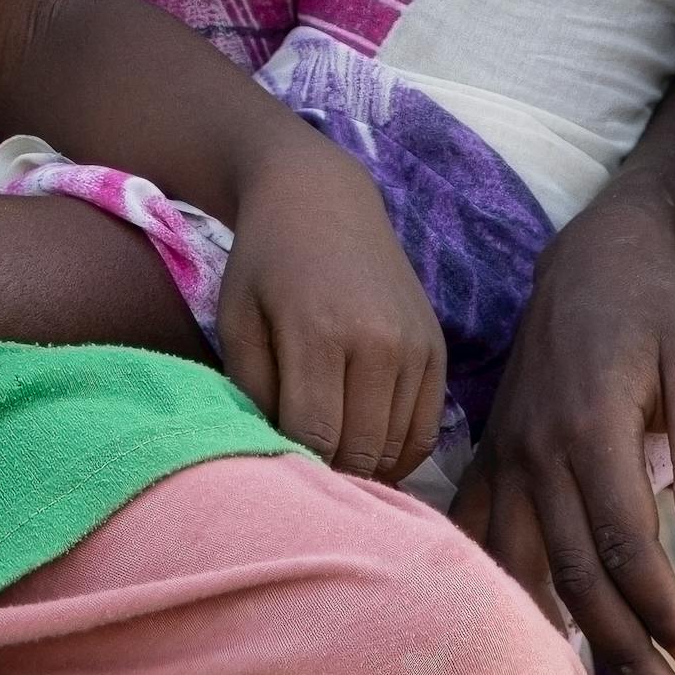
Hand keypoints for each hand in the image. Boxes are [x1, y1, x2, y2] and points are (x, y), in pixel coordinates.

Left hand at [209, 137, 445, 483]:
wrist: (322, 200)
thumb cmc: (264, 264)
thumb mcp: (237, 322)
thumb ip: (252, 394)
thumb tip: (278, 457)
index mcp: (319, 333)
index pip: (315, 437)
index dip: (295, 466)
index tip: (276, 468)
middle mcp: (378, 343)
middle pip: (360, 450)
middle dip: (329, 473)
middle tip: (303, 473)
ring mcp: (415, 347)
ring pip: (396, 448)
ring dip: (363, 468)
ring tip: (332, 463)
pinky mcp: (437, 349)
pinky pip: (425, 429)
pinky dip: (398, 454)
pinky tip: (367, 452)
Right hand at [467, 201, 674, 674]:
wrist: (592, 262)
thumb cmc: (657, 312)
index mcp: (590, 426)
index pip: (622, 543)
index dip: (656, 608)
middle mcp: (536, 450)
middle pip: (573, 572)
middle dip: (622, 646)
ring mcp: (505, 455)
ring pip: (522, 566)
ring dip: (564, 635)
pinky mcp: (490, 456)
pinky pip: (479, 536)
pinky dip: (500, 588)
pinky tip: (527, 632)